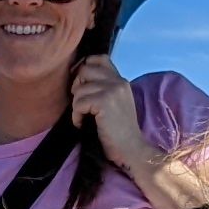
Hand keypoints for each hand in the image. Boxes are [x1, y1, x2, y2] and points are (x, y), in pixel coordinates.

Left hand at [67, 54, 161, 177]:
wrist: (132, 149)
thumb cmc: (119, 132)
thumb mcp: (114, 104)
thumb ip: (103, 89)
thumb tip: (78, 78)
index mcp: (120, 80)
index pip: (98, 59)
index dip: (84, 67)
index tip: (80, 85)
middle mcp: (118, 81)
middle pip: (85, 69)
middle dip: (77, 87)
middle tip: (81, 105)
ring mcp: (113, 90)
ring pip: (79, 88)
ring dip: (76, 105)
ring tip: (83, 118)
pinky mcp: (105, 102)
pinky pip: (79, 102)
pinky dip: (76, 115)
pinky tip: (82, 124)